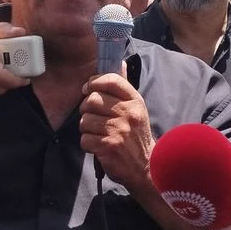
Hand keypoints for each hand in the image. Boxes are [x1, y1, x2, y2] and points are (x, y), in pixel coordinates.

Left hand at [79, 69, 152, 192]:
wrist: (145, 166)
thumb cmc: (136, 135)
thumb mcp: (136, 109)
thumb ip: (124, 88)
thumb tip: (119, 62)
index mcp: (134, 101)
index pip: (111, 80)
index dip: (94, 82)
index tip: (88, 89)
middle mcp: (128, 113)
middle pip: (91, 100)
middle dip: (86, 109)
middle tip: (92, 116)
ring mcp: (118, 130)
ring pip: (85, 121)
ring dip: (86, 129)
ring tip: (98, 133)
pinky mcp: (109, 146)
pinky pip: (84, 139)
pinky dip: (88, 144)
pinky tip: (98, 146)